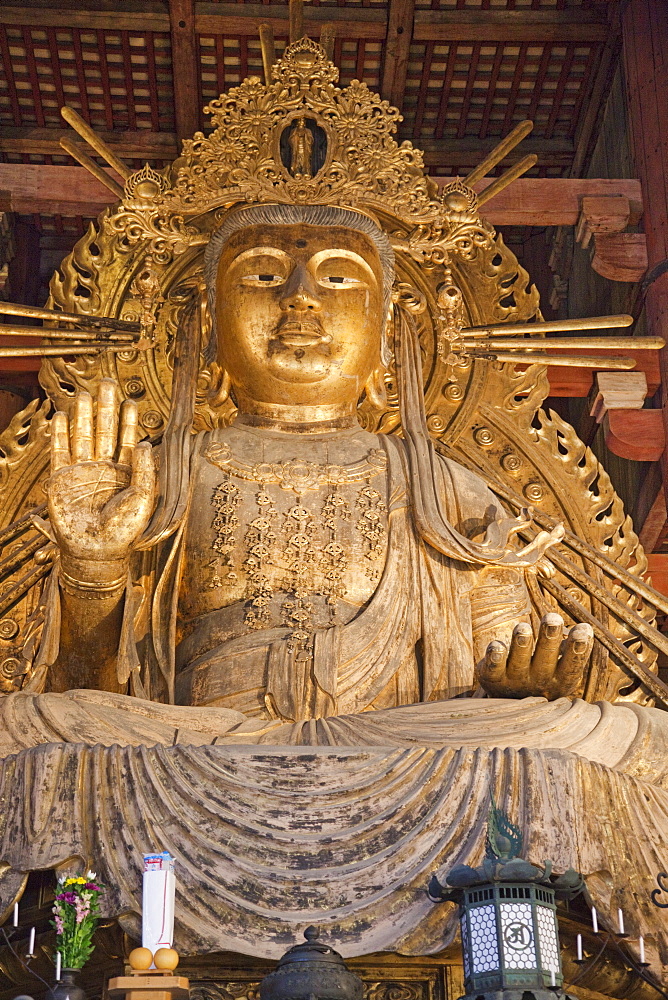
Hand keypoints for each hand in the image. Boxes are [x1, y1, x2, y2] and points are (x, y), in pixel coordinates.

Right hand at [47, 379, 155, 580]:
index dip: (129, 421)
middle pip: (104, 430)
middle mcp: (103, 469)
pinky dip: (61, 434)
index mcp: (125, 473)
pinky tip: (63, 416)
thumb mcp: (144, 497)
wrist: (96, 550)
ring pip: (82, 436)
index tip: (131, 400)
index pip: (127, 440)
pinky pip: (60, 451)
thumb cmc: (123, 530)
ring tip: (85, 394)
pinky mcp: (62, 479)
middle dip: (105, 407)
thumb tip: (148, 443)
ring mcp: (82, 472)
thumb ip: (146, 469)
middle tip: (106, 383)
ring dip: (83, 415)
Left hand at [477, 613, 593, 699]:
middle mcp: (538, 682)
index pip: (572, 665)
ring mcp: (515, 681)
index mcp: (560, 680)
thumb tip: (584, 630)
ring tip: (523, 627)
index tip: (584, 629)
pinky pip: (493, 669)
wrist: (511, 709)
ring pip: (519, 662)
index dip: (579, 649)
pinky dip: (494, 658)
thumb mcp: (560, 670)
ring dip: (521, 644)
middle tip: (553, 618)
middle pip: (545, 660)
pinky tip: (496, 645)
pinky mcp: (493, 679)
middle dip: (549, 639)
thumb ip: (569, 651)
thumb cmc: (542, 677)